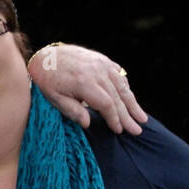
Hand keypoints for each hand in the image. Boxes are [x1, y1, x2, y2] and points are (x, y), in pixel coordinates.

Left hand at [29, 44, 147, 133]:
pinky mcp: (103, 60)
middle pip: (117, 97)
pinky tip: (131, 99)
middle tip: (137, 130)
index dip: (114, 118)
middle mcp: (97, 71)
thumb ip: (72, 111)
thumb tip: (88, 124)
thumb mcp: (54, 98)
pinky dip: (126, 87)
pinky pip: (119, 74)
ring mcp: (101, 63)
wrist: (46, 57)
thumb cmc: (48, 81)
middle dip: (128, 115)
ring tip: (142, 118)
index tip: (119, 130)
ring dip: (133, 103)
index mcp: (84, 82)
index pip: (106, 104)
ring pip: (122, 86)